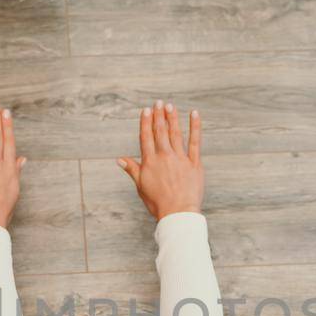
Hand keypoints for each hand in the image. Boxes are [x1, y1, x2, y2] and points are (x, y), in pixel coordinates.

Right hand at [117, 100, 203, 220]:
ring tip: (170, 106)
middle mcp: (164, 157)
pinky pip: (195, 142)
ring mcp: (180, 159)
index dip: (145, 122)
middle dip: (159, 116)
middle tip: (159, 102)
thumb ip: (132, 169)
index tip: (146, 110)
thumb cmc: (158, 202)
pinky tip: (194, 115)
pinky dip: (195, 127)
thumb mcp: (141, 186)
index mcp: (150, 162)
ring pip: (176, 134)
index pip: (146, 137)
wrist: (178, 213)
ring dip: (172, 118)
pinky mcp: (194, 163)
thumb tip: (119, 159)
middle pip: (160, 132)